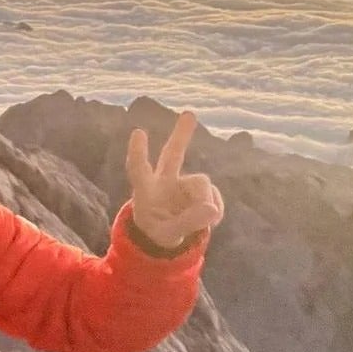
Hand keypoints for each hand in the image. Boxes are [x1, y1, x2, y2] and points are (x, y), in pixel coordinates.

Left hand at [126, 111, 223, 247]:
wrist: (165, 237)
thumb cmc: (157, 233)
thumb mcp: (168, 235)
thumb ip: (187, 223)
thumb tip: (212, 209)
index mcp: (145, 191)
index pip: (138, 170)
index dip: (138, 153)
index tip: (138, 132)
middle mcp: (163, 182)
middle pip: (172, 155)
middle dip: (181, 136)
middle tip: (190, 114)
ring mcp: (182, 184)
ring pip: (202, 182)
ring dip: (206, 201)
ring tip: (204, 221)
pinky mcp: (198, 190)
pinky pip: (213, 196)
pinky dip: (215, 210)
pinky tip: (210, 219)